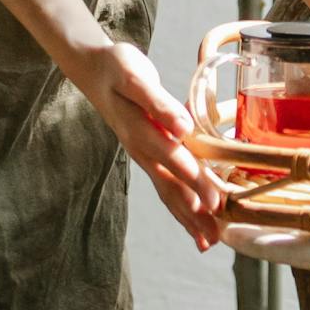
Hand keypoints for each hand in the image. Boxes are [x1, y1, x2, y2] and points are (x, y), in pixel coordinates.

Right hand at [75, 42, 224, 252]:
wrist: (94, 69)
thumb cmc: (117, 68)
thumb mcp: (134, 77)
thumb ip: (158, 103)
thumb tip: (183, 128)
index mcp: (140, 129)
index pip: (172, 159)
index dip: (193, 180)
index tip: (213, 201)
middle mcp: (141, 149)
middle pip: (170, 185)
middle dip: (194, 212)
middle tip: (215, 235)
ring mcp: (143, 156)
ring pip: (167, 192)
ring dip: (187, 218)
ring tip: (208, 241)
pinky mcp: (147, 156)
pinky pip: (165, 187)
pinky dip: (181, 208)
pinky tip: (196, 223)